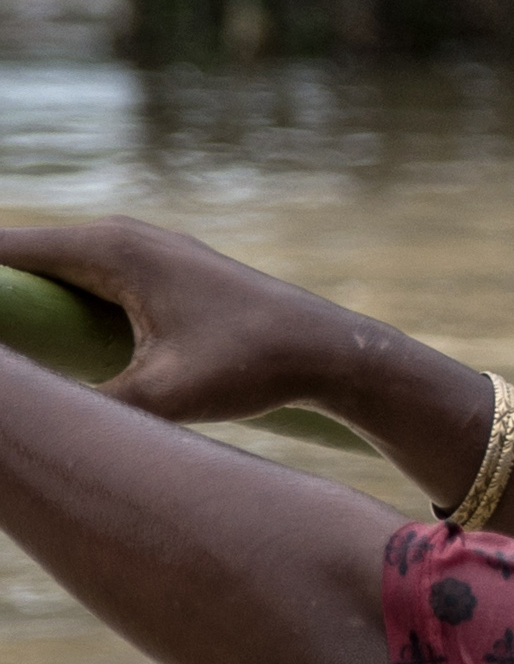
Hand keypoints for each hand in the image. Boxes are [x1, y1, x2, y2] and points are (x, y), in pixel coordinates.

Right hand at [0, 219, 395, 431]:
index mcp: (111, 249)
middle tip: (4, 360)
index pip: (5, 252)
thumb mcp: (163, 397)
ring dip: (20, 300)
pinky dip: (53, 304)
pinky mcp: (156, 274)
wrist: (331, 350)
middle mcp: (121, 237)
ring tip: (16, 354)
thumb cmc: (253, 366)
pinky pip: (82, 280)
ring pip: (52, 269)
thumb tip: (34, 427)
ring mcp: (141, 251)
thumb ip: (86, 408)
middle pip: (21, 258)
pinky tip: (35, 343)